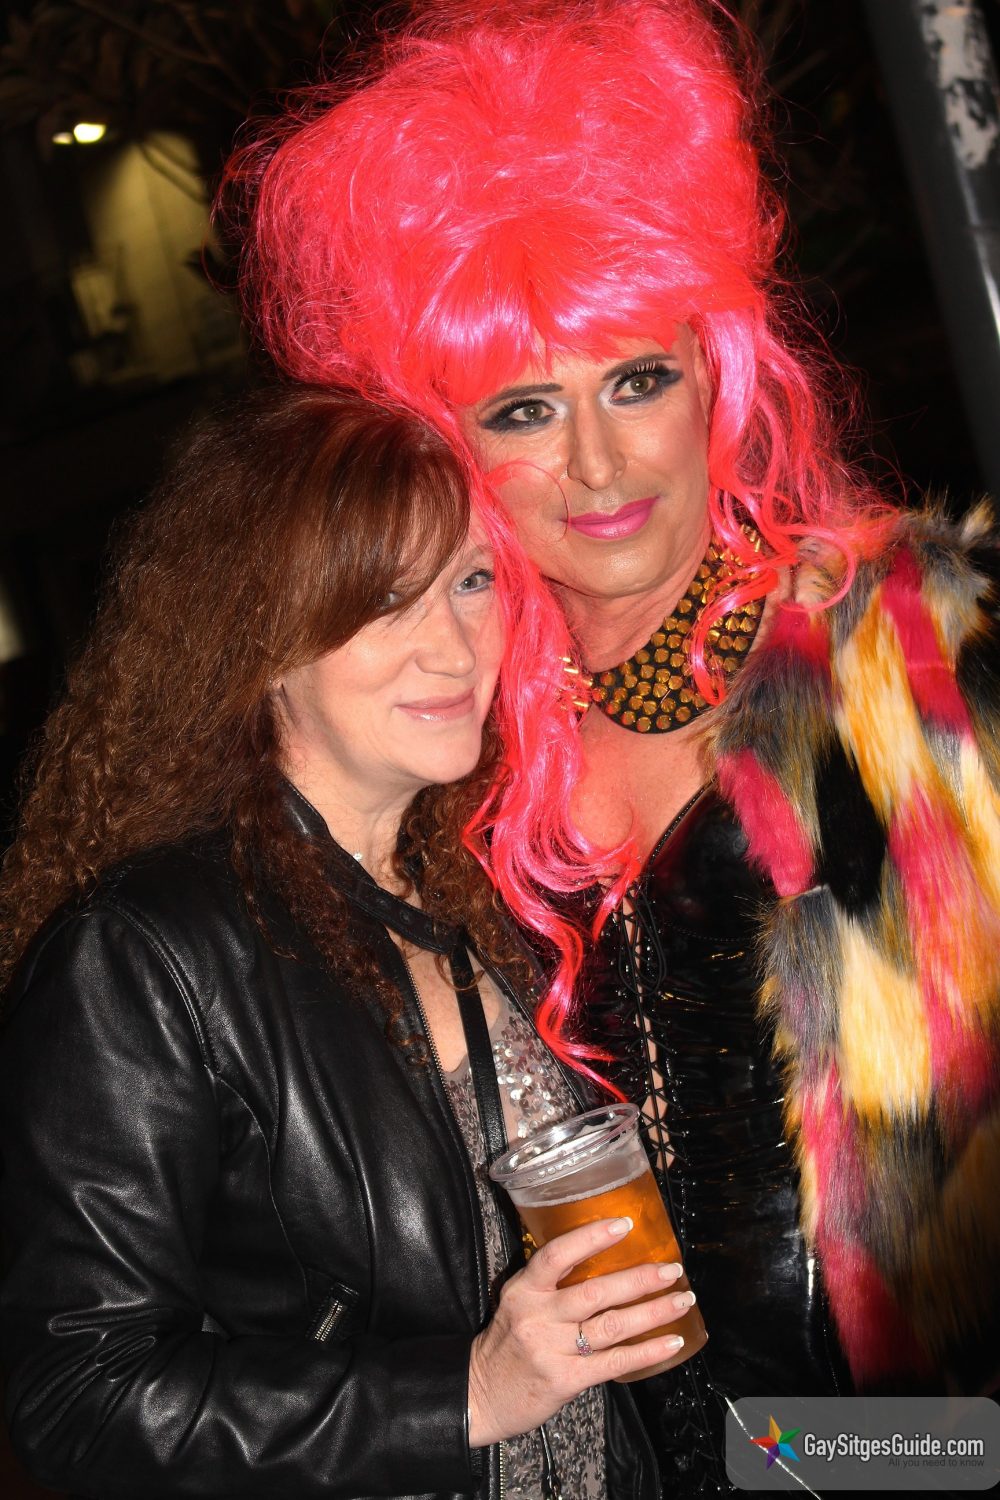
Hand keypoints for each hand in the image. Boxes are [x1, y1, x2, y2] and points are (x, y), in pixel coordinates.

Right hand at [467, 1216, 690, 1446]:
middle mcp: (537, 1316)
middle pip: (595, 1291)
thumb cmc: (506, 1344)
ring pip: (611, 1324)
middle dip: (639, 1278)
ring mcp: (551, 1349)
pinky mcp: (565, 1379)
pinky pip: (614, 1362)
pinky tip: (671, 1341)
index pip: (557, 1254)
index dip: (591, 1237)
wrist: (481, 1397)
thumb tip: (603, 1260)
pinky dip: (647, 1351)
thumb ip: (551, 1284)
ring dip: (653, 1311)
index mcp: (523, 1289)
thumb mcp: (518, 1302)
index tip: (624, 1224)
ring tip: (681, 1300)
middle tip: (671, 1269)